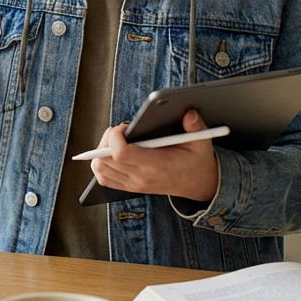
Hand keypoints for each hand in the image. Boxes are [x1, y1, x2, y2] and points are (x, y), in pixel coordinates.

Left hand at [90, 109, 219, 201]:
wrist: (198, 184)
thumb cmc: (196, 161)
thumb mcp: (201, 142)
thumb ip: (195, 126)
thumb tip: (188, 113)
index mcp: (156, 165)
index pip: (120, 153)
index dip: (114, 136)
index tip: (124, 127)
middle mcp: (141, 177)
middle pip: (104, 159)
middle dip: (106, 139)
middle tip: (120, 131)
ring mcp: (134, 184)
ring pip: (100, 169)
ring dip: (101, 152)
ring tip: (116, 141)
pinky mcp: (130, 187)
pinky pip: (104, 179)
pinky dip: (102, 166)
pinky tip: (113, 154)